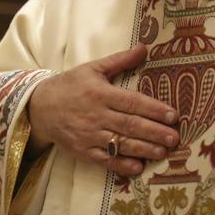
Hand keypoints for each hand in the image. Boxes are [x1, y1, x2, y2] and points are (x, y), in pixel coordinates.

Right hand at [27, 44, 179, 176]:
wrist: (39, 107)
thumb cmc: (70, 85)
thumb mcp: (93, 68)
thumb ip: (120, 60)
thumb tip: (144, 47)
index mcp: (100, 93)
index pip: (132, 102)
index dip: (153, 109)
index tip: (173, 115)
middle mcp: (96, 115)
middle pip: (130, 125)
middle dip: (154, 132)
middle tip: (175, 137)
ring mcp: (89, 135)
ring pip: (121, 144)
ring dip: (144, 149)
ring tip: (163, 151)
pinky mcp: (83, 151)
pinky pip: (105, 160)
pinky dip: (121, 164)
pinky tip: (138, 167)